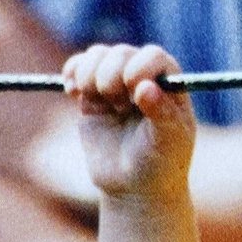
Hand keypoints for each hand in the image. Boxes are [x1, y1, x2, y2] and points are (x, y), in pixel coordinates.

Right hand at [62, 43, 195, 199]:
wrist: (134, 189)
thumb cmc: (161, 165)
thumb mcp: (169, 142)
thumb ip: (162, 113)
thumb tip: (145, 87)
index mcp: (169, 86)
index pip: (154, 56)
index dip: (140, 65)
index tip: (135, 88)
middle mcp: (143, 81)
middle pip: (121, 53)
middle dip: (113, 74)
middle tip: (119, 106)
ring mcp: (117, 86)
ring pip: (97, 56)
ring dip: (92, 73)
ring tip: (101, 102)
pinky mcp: (92, 97)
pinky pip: (78, 68)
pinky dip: (72, 73)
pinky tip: (73, 91)